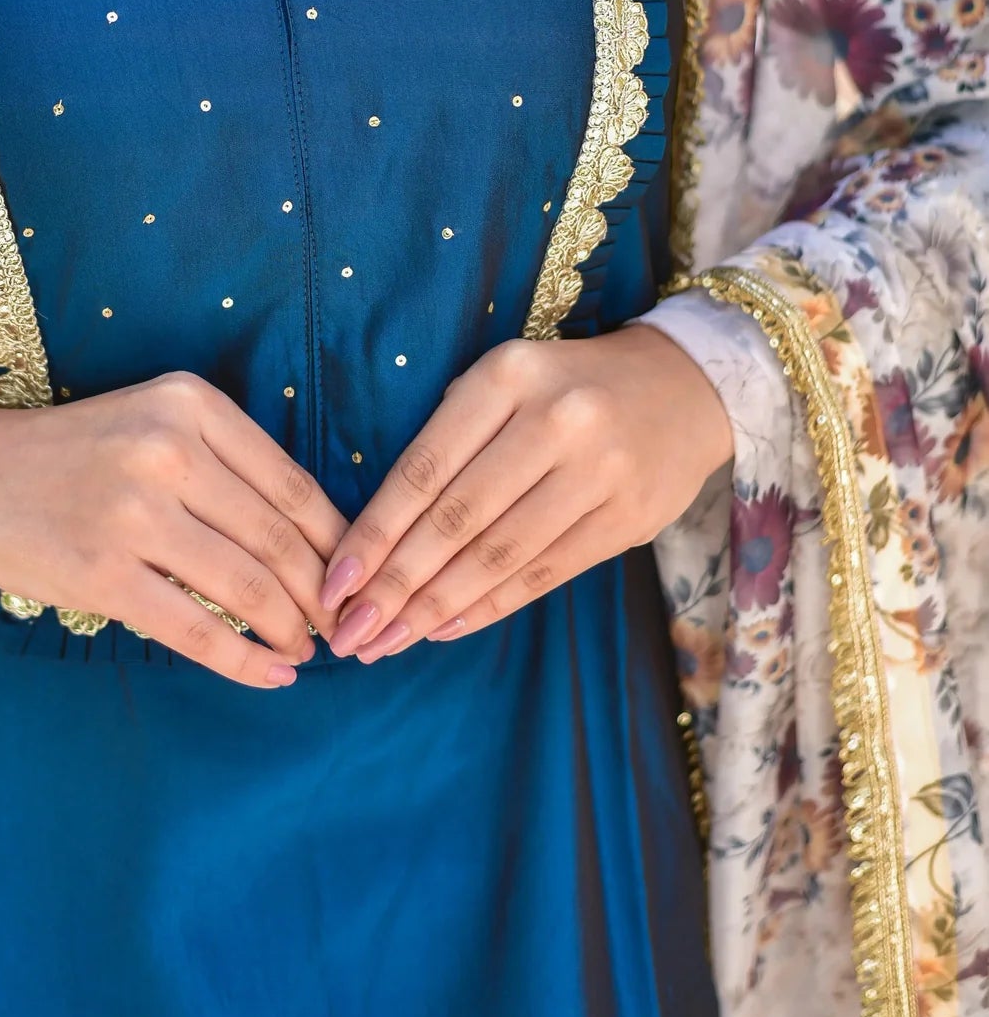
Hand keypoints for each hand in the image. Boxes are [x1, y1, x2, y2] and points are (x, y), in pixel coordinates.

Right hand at [0, 371, 350, 686]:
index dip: (336, 541)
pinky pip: (197, 629)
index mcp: (190, 403)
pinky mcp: (102, 573)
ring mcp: (134, 512)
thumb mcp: (154, 422)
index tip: (356, 577)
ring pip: (247, 587)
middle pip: (279, 539)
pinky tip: (271, 675)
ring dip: (291, 631)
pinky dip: (245, 661)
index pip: (293, 483)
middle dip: (321, 595)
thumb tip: (317, 540)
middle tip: (340, 626)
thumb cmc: (73, 454)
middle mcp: (168, 448)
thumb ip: (226, 465)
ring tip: (306, 651)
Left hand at [317, 326, 733, 660]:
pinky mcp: (627, 518)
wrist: (682, 387)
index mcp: (508, 377)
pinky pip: (544, 573)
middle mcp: (555, 421)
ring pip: (499, 555)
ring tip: (389, 640)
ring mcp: (598, 472)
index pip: (425, 468)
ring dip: (436, 606)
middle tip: (350, 632)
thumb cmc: (563, 387)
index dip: (376, 532)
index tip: (335, 582)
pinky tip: (445, 628)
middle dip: (396, 584)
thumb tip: (376, 537)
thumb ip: (450, 440)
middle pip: (457, 520)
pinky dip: (488, 606)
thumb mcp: (504, 382)